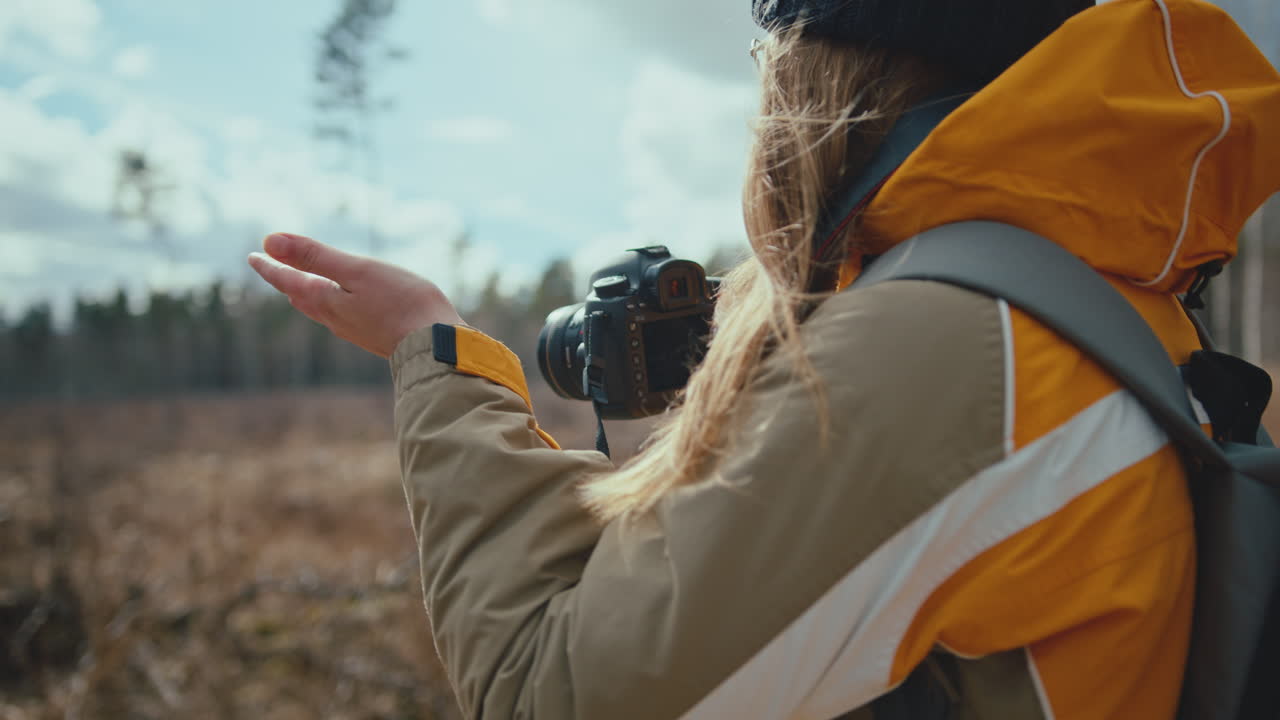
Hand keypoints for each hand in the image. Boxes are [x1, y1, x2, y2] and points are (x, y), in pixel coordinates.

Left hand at [247, 232, 463, 357]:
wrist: (436, 345)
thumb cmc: (401, 302)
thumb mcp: (357, 270)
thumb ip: (315, 256)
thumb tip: (270, 241)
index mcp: (326, 300)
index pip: (288, 280)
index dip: (270, 266)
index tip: (255, 255)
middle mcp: (335, 319)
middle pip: (301, 297)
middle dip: (286, 281)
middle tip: (273, 268)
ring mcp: (355, 331)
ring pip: (321, 309)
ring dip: (308, 293)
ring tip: (303, 284)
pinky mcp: (375, 337)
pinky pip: (343, 317)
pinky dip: (332, 303)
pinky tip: (344, 304)